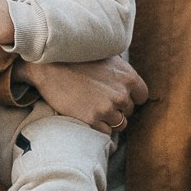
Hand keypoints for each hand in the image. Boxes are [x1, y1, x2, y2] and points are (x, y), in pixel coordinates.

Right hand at [19, 55, 147, 134]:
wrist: (48, 67)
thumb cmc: (75, 59)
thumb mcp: (106, 57)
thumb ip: (121, 71)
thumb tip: (129, 82)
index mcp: (128, 76)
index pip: (142, 96)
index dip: (130, 98)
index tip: (117, 97)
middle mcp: (121, 93)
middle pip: (129, 111)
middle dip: (117, 108)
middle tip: (99, 101)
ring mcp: (107, 108)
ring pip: (120, 124)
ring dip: (109, 120)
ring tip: (93, 109)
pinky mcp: (92, 119)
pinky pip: (106, 133)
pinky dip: (98, 128)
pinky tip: (87, 117)